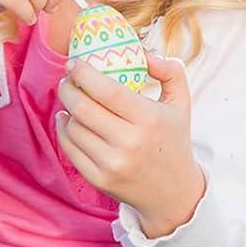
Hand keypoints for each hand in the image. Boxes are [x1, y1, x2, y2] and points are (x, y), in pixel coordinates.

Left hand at [55, 52, 206, 233]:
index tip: (74, 64)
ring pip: (74, 127)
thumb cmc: (174, 141)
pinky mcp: (99, 179)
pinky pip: (70, 149)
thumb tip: (145, 53)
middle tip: (67, 80)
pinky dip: (64, 131)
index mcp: (150, 120)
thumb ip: (170, 71)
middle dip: (68, 88)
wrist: (173, 193)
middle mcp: (130, 143)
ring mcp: (112, 164)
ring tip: (71, 100)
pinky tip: (68, 121)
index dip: (84, 74)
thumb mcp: (181, 104)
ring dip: (67, 109)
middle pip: (83, 108)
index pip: (107, 90)